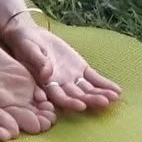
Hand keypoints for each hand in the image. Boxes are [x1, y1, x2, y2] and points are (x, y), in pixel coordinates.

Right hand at [0, 17, 121, 112]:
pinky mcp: (81, 69)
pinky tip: (117, 90)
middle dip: (91, 100)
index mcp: (46, 84)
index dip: (70, 102)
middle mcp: (61, 85)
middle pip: (78, 96)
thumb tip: (46, 73)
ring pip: (88, 90)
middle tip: (104, 102)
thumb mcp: (28, 49)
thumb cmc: (25, 43)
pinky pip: (95, 79)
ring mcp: (72, 78)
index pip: (59, 97)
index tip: (81, 105)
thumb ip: (37, 61)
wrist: (31, 35)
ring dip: (101, 94)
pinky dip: (105, 84)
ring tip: (114, 97)